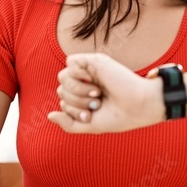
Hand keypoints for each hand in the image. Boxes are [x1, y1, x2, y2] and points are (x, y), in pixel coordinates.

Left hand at [48, 53, 162, 132]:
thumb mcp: (90, 125)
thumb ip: (69, 124)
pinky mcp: (95, 61)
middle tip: (96, 104)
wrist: (137, 107)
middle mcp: (86, 83)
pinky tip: (93, 83)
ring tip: (96, 94)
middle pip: (61, 89)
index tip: (92, 115)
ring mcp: (90, 71)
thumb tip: (49, 115)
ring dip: (77, 91)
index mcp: (85, 97)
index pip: (63, 101)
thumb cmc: (118, 117)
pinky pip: (70, 62)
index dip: (72, 111)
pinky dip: (78, 75)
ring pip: (63, 77)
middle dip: (75, 102)